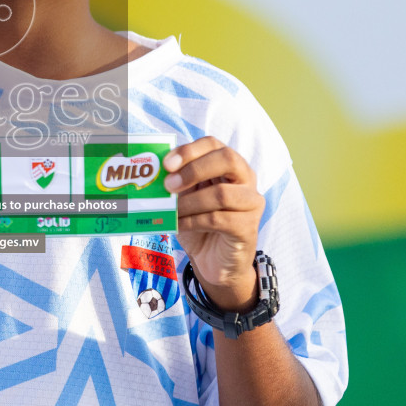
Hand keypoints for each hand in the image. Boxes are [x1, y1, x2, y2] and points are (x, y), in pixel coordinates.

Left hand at [164, 137, 264, 311]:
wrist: (214, 261)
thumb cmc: (199, 224)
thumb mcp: (186, 198)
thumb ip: (177, 182)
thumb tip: (154, 170)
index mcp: (229, 166)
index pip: (214, 144)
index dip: (189, 150)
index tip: (166, 163)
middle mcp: (246, 180)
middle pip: (227, 159)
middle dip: (193, 169)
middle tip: (168, 185)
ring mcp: (251, 203)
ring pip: (222, 194)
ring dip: (190, 202)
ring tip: (171, 211)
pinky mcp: (248, 228)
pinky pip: (218, 219)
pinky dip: (193, 222)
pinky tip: (178, 225)